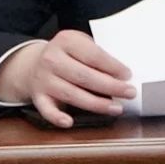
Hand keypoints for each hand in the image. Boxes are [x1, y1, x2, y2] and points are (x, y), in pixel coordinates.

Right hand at [0, 30, 133, 126]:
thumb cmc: (69, 55)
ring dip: (96, 104)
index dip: (112, 66)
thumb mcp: (82, 44)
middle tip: (129, 93)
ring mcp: (43, 79)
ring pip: (71, 94)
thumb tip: (123, 75)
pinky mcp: (38, 96)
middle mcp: (52, 59)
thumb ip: (99, 55)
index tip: (128, 75)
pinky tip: (69, 122)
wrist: (34, 62)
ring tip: (116, 108)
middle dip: (110, 86)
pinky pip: (46, 109)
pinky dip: (56, 117)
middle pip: (84, 76)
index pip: (93, 55)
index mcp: (66, 41)